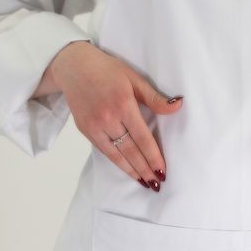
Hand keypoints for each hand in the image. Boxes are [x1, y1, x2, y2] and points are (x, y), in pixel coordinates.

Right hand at [43, 42, 182, 189]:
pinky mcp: (85, 130)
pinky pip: (104, 151)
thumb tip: (177, 106)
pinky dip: (117, 162)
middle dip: (145, 169)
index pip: (142, 137)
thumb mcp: (134, 78)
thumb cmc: (107, 69)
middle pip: (130, 150)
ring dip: (132, 171)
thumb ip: (155, 97)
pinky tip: (127, 170)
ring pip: (117, 154)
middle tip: (157, 183)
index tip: (163, 170)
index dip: (153, 156)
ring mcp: (94, 125)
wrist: (73, 66)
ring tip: (145, 182)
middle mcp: (108, 118)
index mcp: (123, 104)